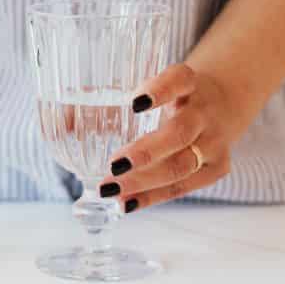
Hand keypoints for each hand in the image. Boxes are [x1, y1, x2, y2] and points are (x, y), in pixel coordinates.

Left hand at [98, 64, 248, 210]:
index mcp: (189, 82)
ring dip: (143, 181)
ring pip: (181, 166)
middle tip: (112, 164)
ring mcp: (215, 141)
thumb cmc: (171, 96)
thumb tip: (62, 120)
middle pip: (179, 133)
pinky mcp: (218, 168)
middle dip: (145, 152)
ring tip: (110, 188)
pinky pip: (183, 187)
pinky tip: (126, 203)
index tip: (134, 103)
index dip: (159, 91)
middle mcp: (205, 111)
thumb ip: (108, 98)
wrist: (222, 104)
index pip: (178, 80)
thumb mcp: (150, 86)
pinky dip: (152, 197)